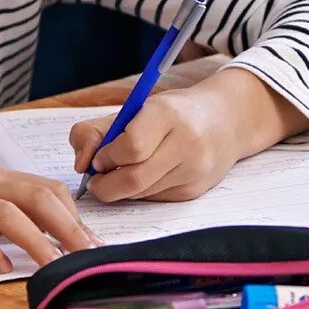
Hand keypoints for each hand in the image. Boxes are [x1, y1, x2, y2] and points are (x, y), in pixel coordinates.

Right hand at [0, 165, 96, 270]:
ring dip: (39, 240)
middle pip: (36, 196)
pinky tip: (2, 268)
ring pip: (8, 212)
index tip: (93, 241)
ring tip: (58, 265)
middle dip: (70, 226)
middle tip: (91, 255)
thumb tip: (40, 239)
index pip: (44, 188)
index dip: (73, 214)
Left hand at [68, 69, 306, 203]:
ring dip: (121, 188)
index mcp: (168, 114)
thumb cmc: (173, 113)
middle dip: (106, 184)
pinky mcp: (194, 191)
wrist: (227, 121)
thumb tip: (80, 165)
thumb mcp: (134, 108)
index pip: (131, 146)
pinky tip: (146, 175)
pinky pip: (154, 199)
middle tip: (99, 177)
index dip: (106, 157)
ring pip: (141, 194)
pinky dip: (141, 192)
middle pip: (134, 179)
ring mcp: (194, 171)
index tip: (100, 157)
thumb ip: (95, 131)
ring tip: (122, 171)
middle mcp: (187, 143)